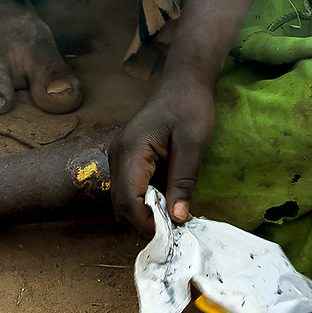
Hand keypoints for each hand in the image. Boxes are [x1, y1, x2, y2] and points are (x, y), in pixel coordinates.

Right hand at [112, 64, 218, 235]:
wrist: (184, 80)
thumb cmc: (190, 107)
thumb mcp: (194, 145)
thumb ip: (183, 182)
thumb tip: (177, 219)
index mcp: (131, 150)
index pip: (129, 201)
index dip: (147, 223)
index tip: (173, 232)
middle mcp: (118, 154)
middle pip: (121, 204)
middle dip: (145, 221)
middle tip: (175, 227)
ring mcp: (119, 154)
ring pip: (123, 198)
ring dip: (145, 211)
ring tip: (173, 214)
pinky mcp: (126, 156)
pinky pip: (129, 186)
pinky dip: (145, 198)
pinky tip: (167, 197)